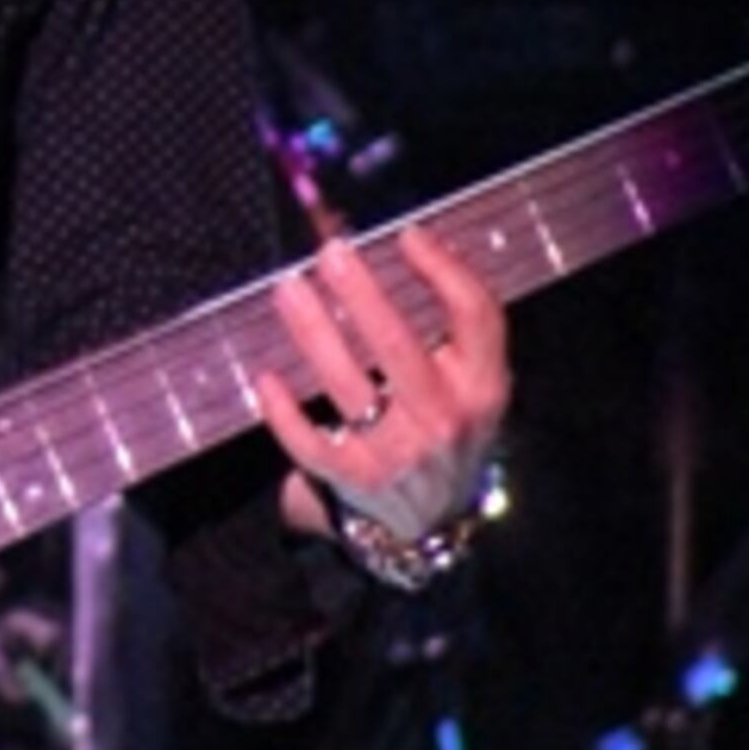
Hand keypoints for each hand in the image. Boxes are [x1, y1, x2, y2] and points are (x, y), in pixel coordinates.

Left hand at [252, 227, 512, 545]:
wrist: (439, 515)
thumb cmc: (449, 421)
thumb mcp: (473, 377)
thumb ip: (456, 321)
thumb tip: (413, 239)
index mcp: (483, 384)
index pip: (475, 316)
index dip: (444, 269)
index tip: (406, 234)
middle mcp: (445, 418)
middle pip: (397, 344)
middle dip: (359, 294)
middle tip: (329, 252)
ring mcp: (399, 452)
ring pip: (347, 385)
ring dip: (313, 332)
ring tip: (288, 288)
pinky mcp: (356, 478)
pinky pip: (310, 444)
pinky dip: (284, 412)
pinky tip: (266, 377)